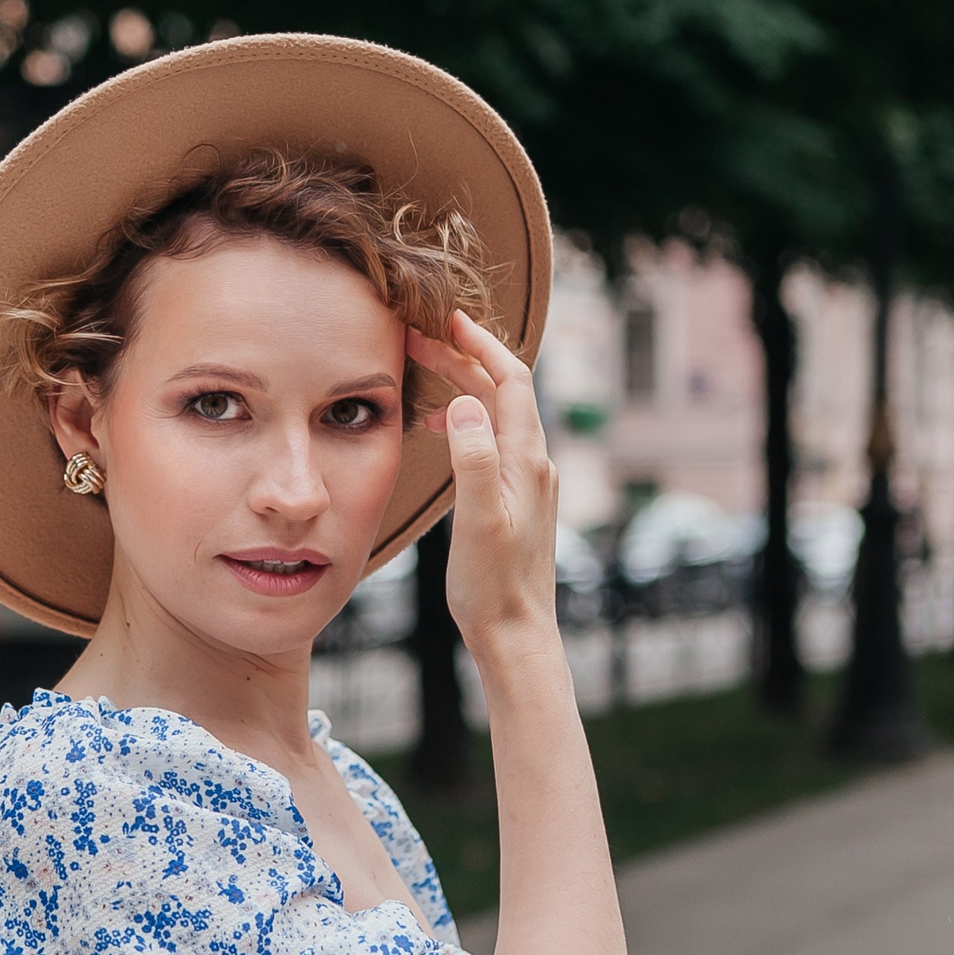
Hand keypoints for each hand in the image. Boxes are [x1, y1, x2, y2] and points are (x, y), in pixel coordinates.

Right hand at [408, 311, 559, 645]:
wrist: (516, 635)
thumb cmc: (493, 584)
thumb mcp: (478, 520)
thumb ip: (474, 459)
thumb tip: (465, 402)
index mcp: (527, 460)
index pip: (512, 380)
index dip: (482, 345)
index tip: (449, 319)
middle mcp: (535, 463)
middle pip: (502, 392)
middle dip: (462, 360)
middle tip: (418, 339)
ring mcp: (528, 481)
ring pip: (496, 415)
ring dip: (462, 388)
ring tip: (421, 375)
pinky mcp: (516, 499)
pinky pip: (491, 442)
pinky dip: (464, 422)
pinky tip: (439, 432)